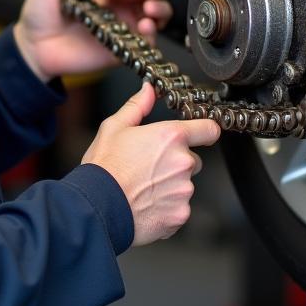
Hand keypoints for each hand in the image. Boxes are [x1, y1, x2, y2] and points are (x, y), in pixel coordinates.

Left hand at [13, 0, 172, 82]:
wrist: (32, 47)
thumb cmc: (39, 15)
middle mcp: (118, 11)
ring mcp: (121, 31)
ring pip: (156, 19)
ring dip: (160, 11)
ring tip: (148, 10)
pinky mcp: (120, 51)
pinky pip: (145, 44)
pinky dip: (151, 35)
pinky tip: (143, 27)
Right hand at [83, 83, 220, 246]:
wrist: (97, 207)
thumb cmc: (104, 167)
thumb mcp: (114, 127)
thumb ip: (137, 106)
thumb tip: (148, 90)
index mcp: (171, 137)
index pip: (208, 129)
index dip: (205, 131)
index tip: (202, 135)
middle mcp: (183, 162)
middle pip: (193, 160)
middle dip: (176, 163)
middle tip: (150, 167)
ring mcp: (183, 190)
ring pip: (184, 185)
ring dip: (171, 186)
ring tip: (144, 188)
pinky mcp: (180, 214)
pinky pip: (179, 208)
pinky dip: (167, 208)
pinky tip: (146, 204)